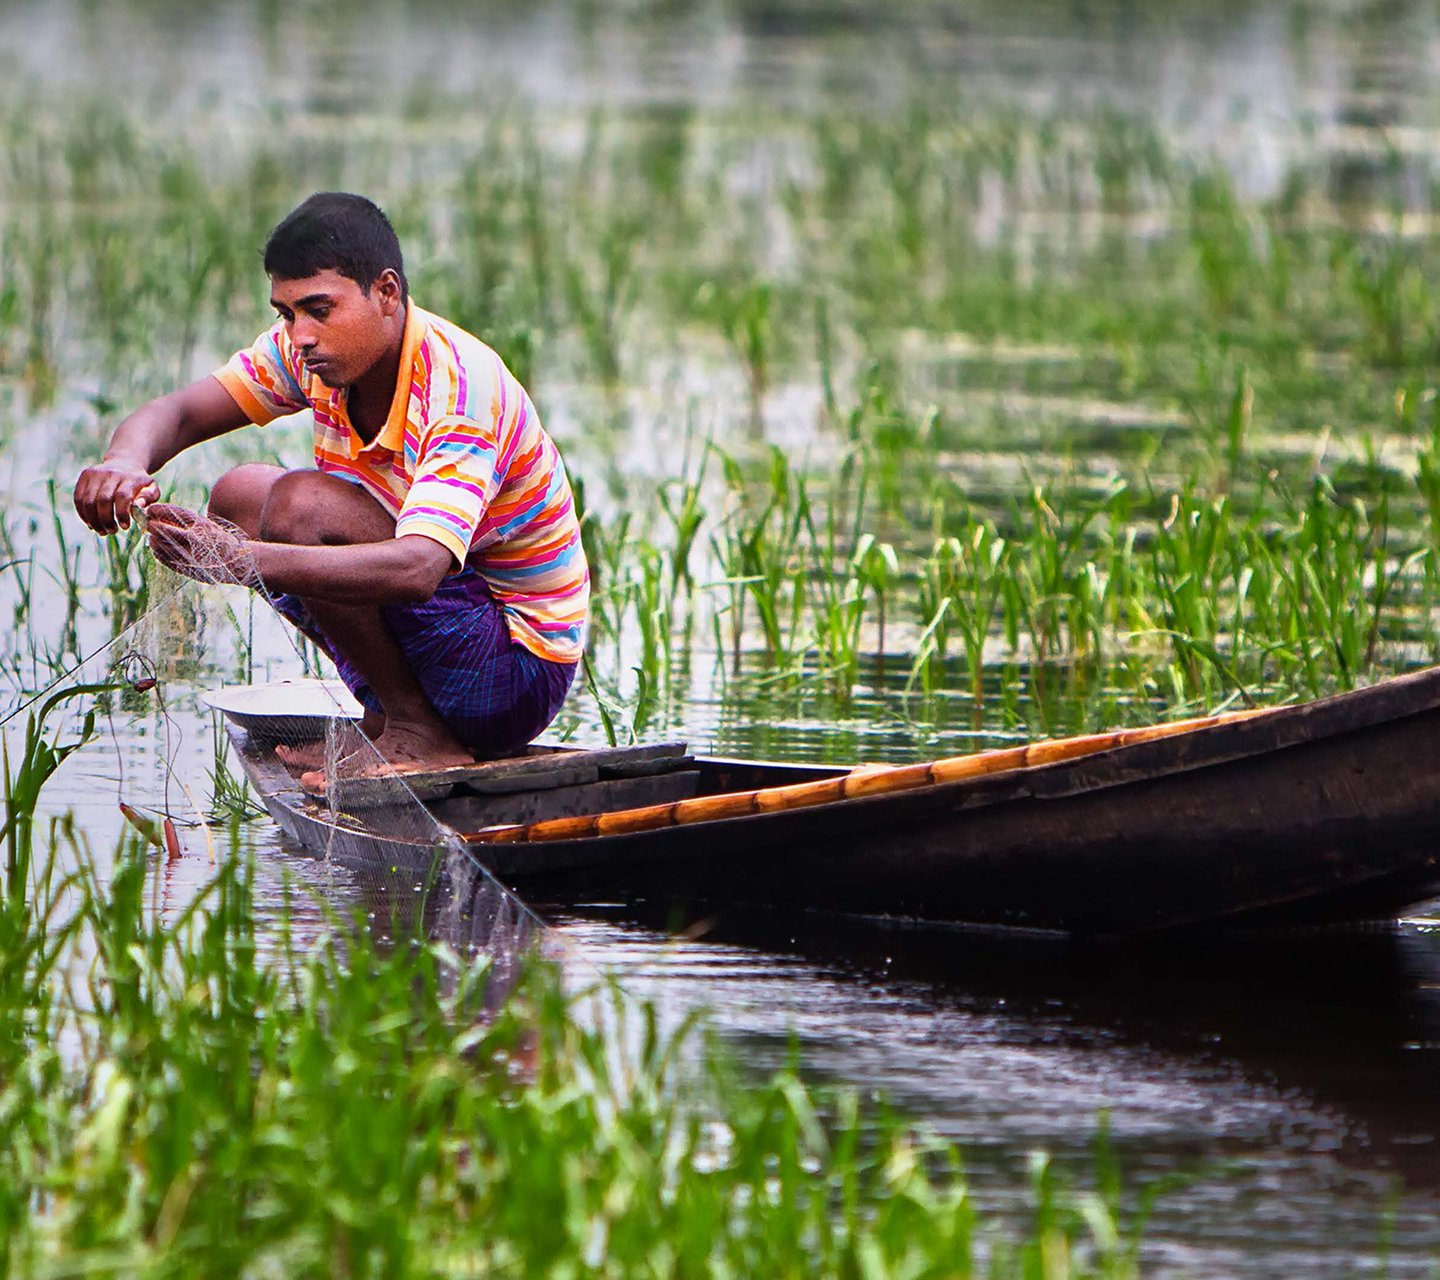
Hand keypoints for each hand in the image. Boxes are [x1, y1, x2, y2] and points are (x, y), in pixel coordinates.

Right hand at [74, 460, 160, 533]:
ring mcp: (95, 473)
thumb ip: (149, 497)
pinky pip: (78, 498)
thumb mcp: (151, 489)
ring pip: (88, 500)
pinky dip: (83, 514)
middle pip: (103, 500)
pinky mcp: (85, 476)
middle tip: (111, 532)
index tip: (124, 527)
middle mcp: (111, 473)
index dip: (121, 514)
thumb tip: (138, 505)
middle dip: (106, 520)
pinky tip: (91, 523)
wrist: (125, 463)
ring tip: (102, 531)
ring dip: (93, 520)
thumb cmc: (139, 483)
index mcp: (129, 478)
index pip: (122, 496)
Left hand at [143, 503, 259, 588]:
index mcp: (202, 525)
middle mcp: (196, 538)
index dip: (159, 511)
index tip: (150, 511)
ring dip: (154, 541)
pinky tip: (157, 550)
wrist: (237, 562)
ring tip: (152, 538)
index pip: (174, 513)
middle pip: (165, 530)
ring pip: (163, 546)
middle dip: (153, 526)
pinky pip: (167, 560)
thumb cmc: (219, 541)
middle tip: (149, 525)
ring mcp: (191, 554)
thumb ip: (186, 523)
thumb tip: (158, 518)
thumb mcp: (207, 526)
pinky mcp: (189, 568)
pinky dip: (159, 554)